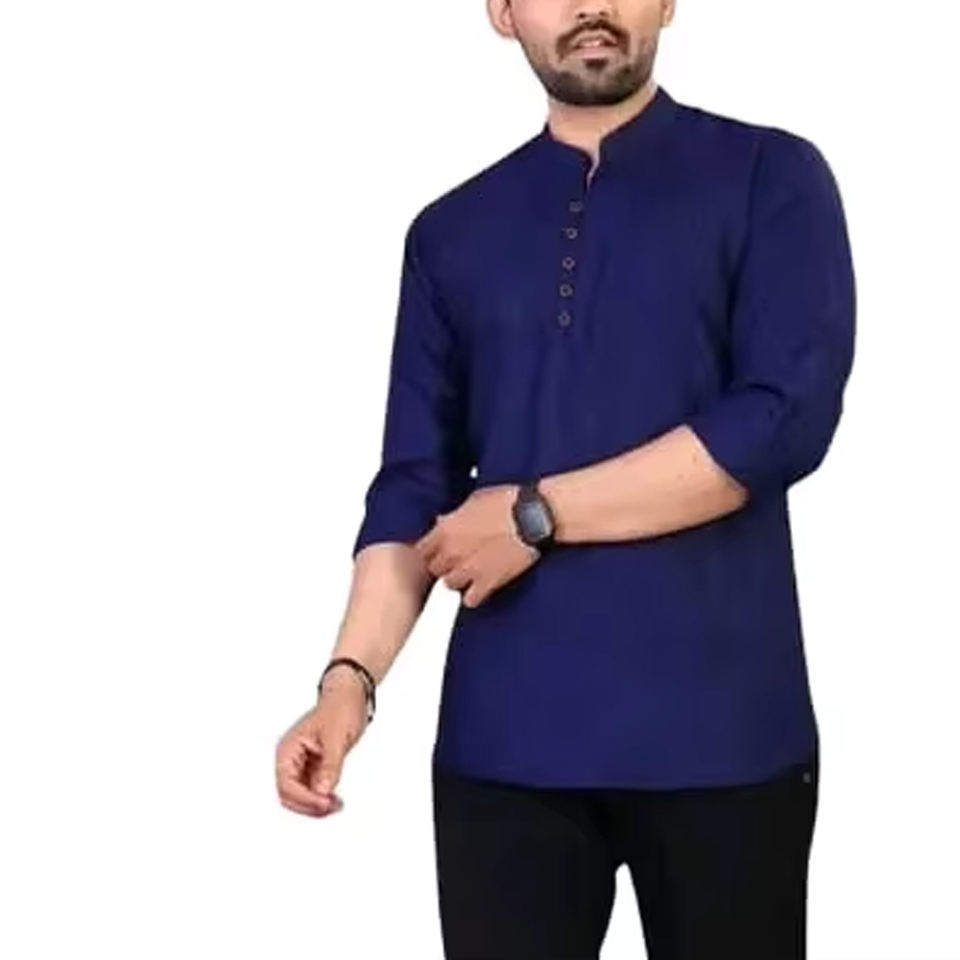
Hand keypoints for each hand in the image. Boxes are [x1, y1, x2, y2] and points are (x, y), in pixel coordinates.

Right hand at [274, 670, 368, 817]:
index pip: (286, 784)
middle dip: (308, 805)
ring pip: (300, 796)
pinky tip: (335, 800)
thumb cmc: (340, 708)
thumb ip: (330, 765)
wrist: (350, 696)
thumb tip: (322, 791)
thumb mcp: (337, 737)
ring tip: (335, 805)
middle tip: (331, 807)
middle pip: (289, 795)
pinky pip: (312, 790)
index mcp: (288, 749)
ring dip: (315, 805)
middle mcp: (291, 759)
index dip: (304, 798)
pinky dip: (322, 798)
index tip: (324, 802)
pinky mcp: (313, 768)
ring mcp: (302, 765)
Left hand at [413, 483, 540, 607]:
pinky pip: (470, 600)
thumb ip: (455, 516)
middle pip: (434, 569)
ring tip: (470, 572)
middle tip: (456, 560)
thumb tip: (444, 521)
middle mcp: (451, 552)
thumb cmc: (509, 503)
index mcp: (446, 530)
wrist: (533, 517)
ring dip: (458, 580)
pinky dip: (474, 596)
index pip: (421, 550)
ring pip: (449, 585)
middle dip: (444, 565)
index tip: (437, 551)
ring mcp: (468, 570)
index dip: (430, 551)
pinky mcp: (487, 583)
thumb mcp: (474, 500)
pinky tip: (481, 587)